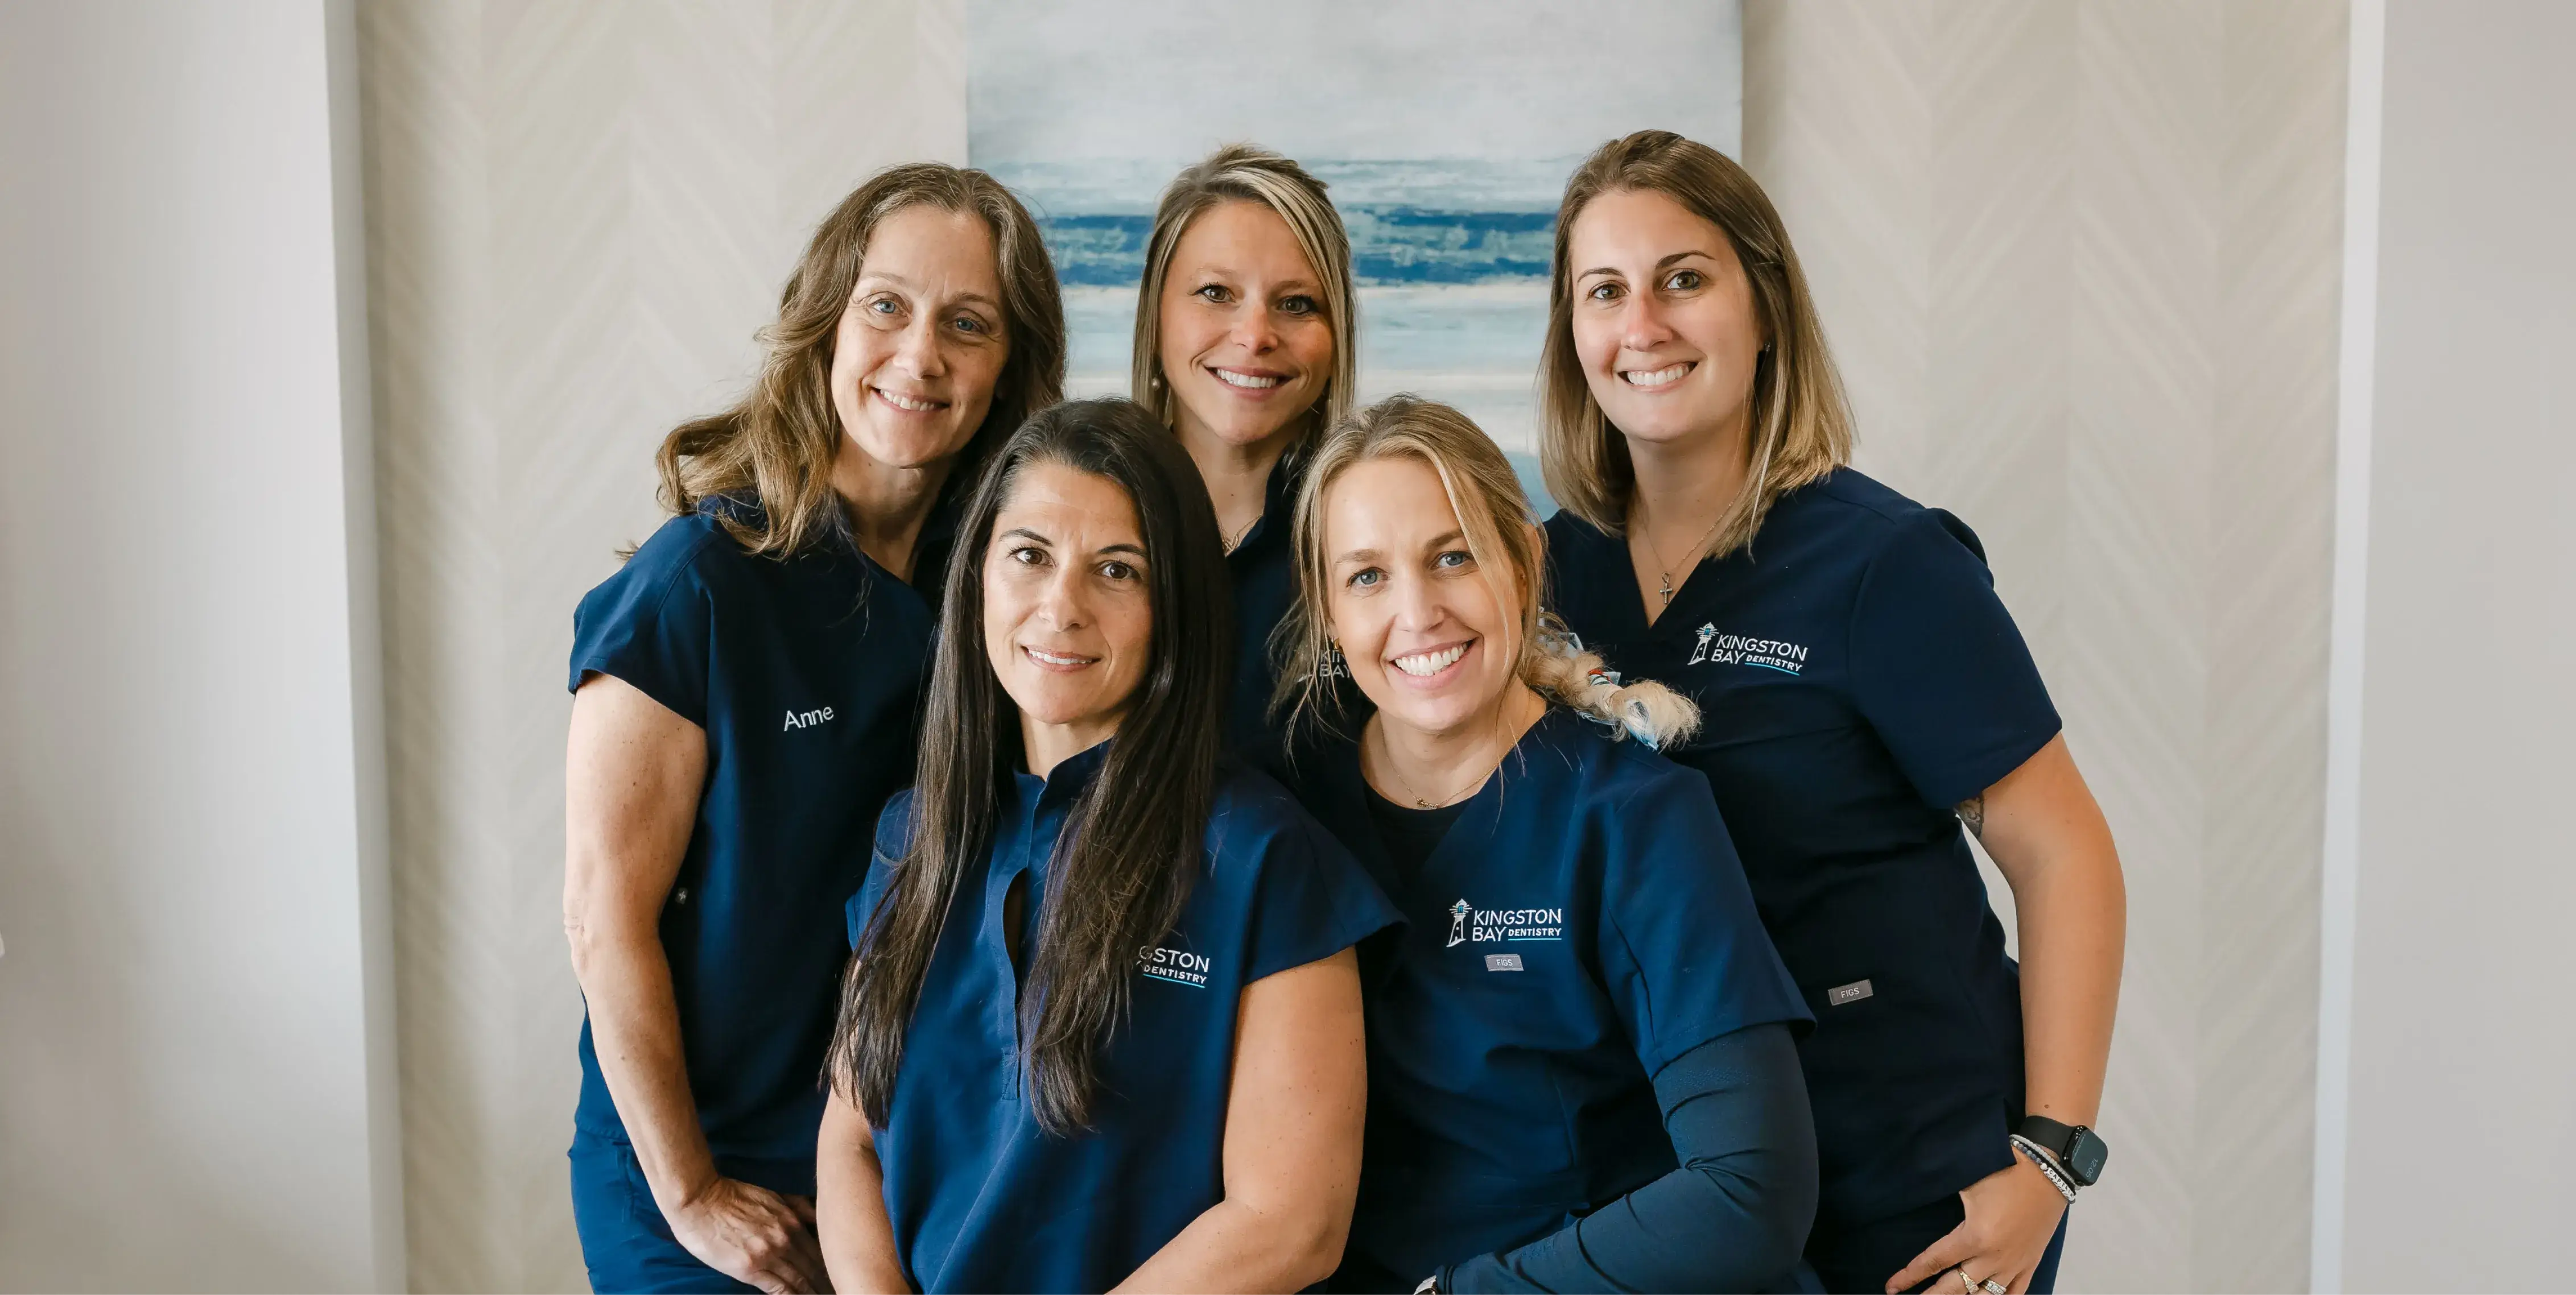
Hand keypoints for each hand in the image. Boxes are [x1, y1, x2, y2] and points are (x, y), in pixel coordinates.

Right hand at [666, 1177, 833, 1294]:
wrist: (699, 1200)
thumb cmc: (731, 1196)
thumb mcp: (773, 1195)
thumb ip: (797, 1207)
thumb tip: (817, 1217)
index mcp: (792, 1221)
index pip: (820, 1250)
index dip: (830, 1266)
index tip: (839, 1275)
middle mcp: (786, 1238)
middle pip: (815, 1268)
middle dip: (825, 1282)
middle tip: (836, 1291)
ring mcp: (769, 1254)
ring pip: (799, 1280)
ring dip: (812, 1292)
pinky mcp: (750, 1269)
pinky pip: (778, 1289)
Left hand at [1885, 1157, 2064, 1294]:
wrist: (2048, 1170)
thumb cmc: (2005, 1171)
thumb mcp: (1967, 1184)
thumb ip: (1945, 1203)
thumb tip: (1918, 1199)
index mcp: (1974, 1238)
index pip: (1933, 1262)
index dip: (1910, 1276)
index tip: (1891, 1287)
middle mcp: (1993, 1259)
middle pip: (1954, 1288)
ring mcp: (2014, 1265)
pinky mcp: (2030, 1264)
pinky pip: (2014, 1294)